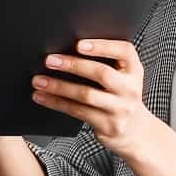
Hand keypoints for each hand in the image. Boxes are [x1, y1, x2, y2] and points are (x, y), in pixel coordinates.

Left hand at [32, 38, 170, 154]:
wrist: (136, 132)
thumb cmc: (120, 97)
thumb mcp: (122, 78)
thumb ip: (105, 63)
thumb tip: (66, 50)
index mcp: (134, 71)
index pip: (124, 52)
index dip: (102, 46)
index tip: (79, 44)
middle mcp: (130, 89)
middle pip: (102, 73)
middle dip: (73, 65)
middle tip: (50, 60)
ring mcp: (121, 109)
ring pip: (86, 95)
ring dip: (58, 86)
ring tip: (39, 80)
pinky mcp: (108, 125)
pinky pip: (78, 111)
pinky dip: (56, 102)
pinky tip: (42, 97)